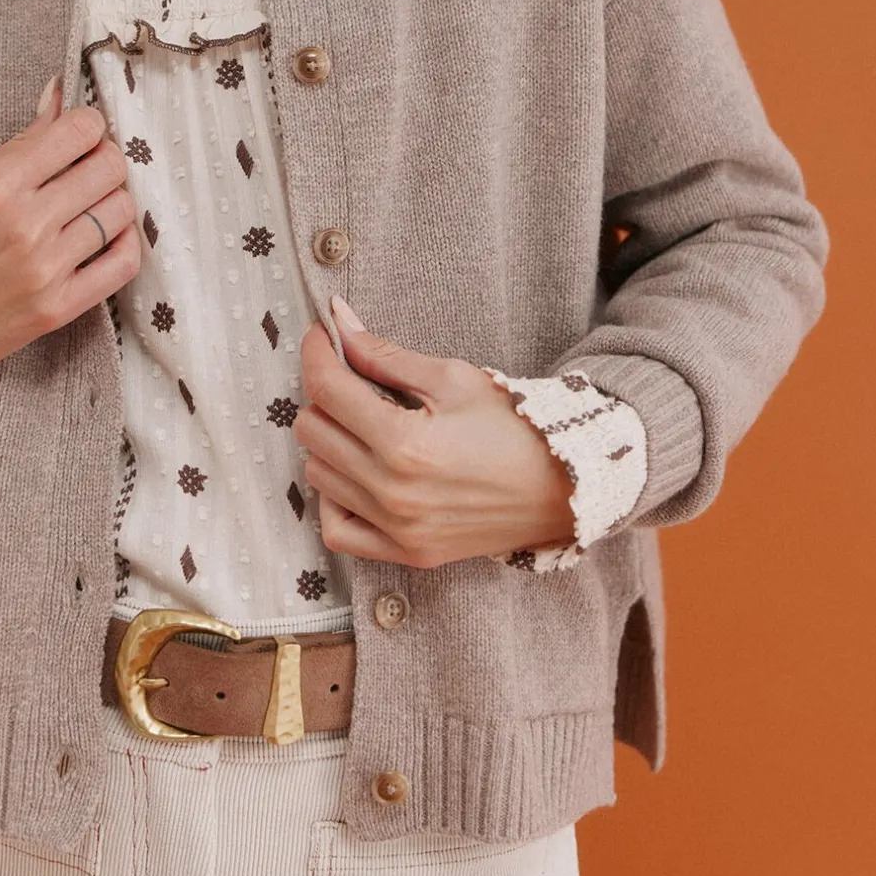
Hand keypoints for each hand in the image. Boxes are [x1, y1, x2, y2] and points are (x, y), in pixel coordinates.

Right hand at [0, 75, 141, 393]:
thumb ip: (18, 142)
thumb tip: (58, 96)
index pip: (78, 131)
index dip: (88, 125)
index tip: (80, 133)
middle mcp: (25, 224)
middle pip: (108, 167)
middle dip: (104, 158)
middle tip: (88, 167)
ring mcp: (46, 269)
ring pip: (121, 211)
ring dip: (113, 200)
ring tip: (90, 204)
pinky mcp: (59, 308)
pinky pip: (123, 264)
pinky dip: (125, 242)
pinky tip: (107, 236)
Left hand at [293, 298, 575, 566]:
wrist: (562, 488)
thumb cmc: (513, 427)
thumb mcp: (452, 378)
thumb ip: (385, 355)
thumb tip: (339, 323)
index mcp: (403, 442)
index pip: (326, 389)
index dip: (317, 353)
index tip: (323, 336)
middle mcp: (391, 492)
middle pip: (313, 431)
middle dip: (325, 394)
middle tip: (353, 379)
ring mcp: (397, 529)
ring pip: (318, 476)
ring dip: (329, 442)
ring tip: (362, 424)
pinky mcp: (406, 552)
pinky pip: (337, 532)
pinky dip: (334, 500)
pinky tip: (356, 474)